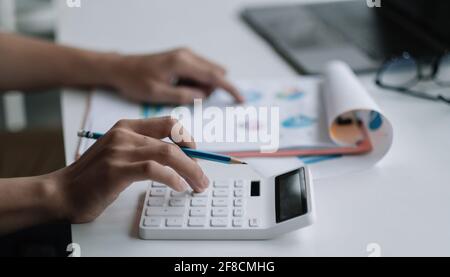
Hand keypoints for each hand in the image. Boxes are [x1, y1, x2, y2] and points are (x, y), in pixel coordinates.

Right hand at [51, 117, 208, 222]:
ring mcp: (120, 151)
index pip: (168, 123)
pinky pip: (154, 169)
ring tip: (197, 185)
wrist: (62, 192)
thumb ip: (143, 149)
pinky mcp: (117, 170)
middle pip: (173, 141)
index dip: (188, 137)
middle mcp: (125, 135)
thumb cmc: (93, 176)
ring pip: (169, 153)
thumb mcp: (119, 154)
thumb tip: (177, 156)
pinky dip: (172, 178)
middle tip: (203, 178)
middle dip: (195, 161)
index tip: (197, 153)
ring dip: (190, 171)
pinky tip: (178, 187)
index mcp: (127, 127)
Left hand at [109, 48, 242, 103]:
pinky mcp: (183, 58)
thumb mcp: (157, 94)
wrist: (121, 68)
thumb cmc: (135, 81)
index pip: (214, 76)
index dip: (230, 88)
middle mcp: (187, 55)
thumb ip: (183, 95)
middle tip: (187, 98)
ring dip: (202, 86)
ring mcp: (185, 55)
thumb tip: (203, 96)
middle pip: (214, 73)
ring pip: (207, 72)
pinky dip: (196, 82)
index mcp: (182, 63)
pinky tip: (177, 87)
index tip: (241, 99)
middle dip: (210, 89)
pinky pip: (199, 72)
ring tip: (176, 91)